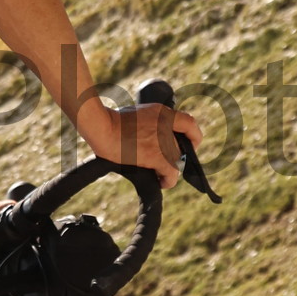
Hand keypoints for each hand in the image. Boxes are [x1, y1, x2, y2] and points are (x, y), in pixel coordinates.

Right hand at [81, 99, 200, 186]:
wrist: (103, 128)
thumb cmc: (112, 121)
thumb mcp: (137, 112)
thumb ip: (150, 122)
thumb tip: (152, 136)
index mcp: (163, 113)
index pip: (189, 123)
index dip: (193, 136)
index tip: (189, 144)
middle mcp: (167, 126)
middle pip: (183, 147)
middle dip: (176, 157)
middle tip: (164, 163)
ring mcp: (164, 141)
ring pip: (178, 161)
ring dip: (171, 169)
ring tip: (161, 174)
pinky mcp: (157, 157)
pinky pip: (172, 173)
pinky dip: (168, 181)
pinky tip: (161, 183)